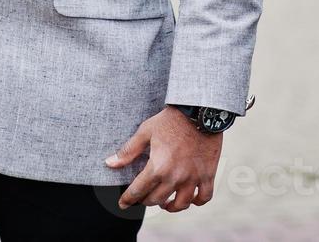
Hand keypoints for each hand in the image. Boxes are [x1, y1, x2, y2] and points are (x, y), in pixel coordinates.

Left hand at [104, 107, 222, 211]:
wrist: (198, 112)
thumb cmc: (170, 120)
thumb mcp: (145, 132)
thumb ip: (128, 151)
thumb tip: (110, 163)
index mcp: (158, 167)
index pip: (138, 191)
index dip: (128, 199)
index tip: (123, 204)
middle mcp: (175, 177)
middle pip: (157, 200)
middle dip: (146, 201)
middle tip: (142, 198)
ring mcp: (193, 178)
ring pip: (181, 204)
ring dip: (170, 207)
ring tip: (165, 203)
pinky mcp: (208, 174)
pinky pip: (204, 197)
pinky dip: (197, 201)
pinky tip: (190, 198)